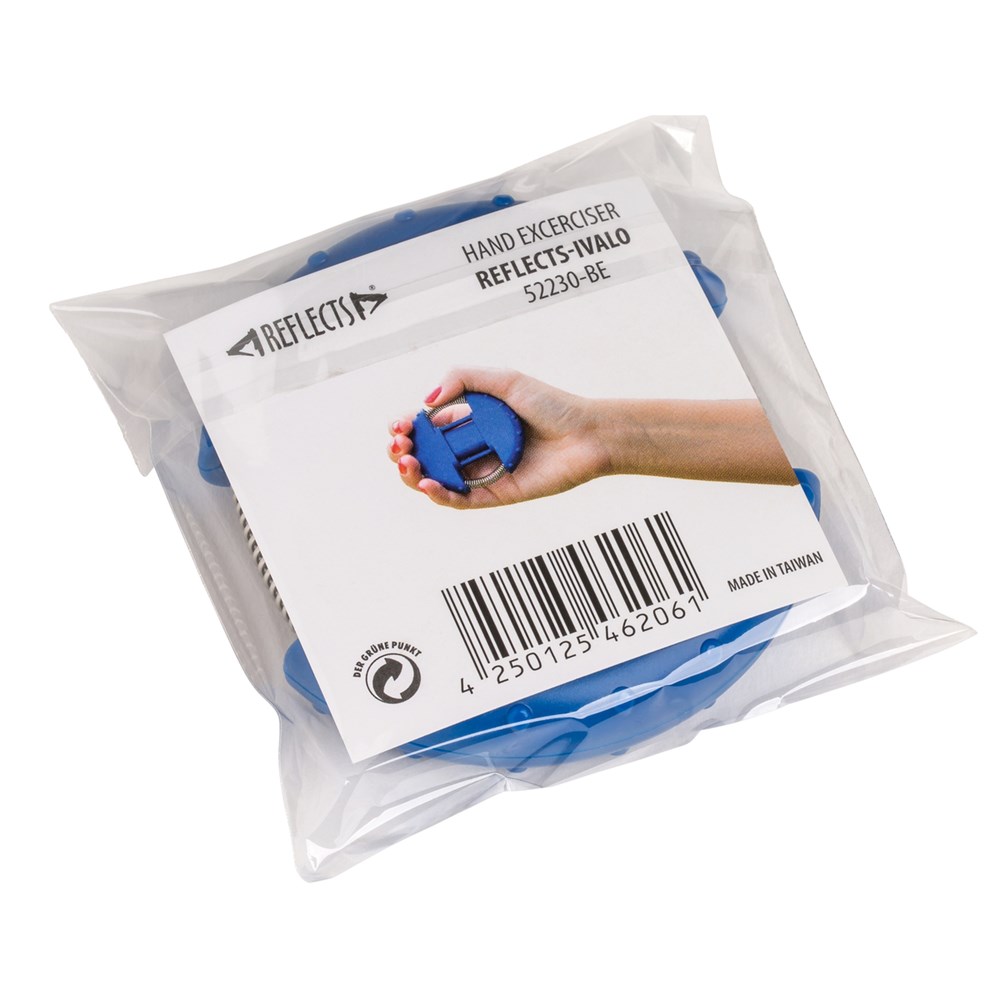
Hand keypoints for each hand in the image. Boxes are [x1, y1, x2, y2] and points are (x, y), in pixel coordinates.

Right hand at [387, 367, 609, 509]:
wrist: (587, 434)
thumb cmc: (551, 405)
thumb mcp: (504, 379)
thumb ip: (462, 379)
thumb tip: (426, 400)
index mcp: (467, 421)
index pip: (424, 428)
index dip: (404, 428)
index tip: (397, 425)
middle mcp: (470, 448)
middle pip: (422, 456)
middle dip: (400, 452)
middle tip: (399, 447)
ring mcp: (480, 473)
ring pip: (434, 481)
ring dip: (412, 475)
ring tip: (408, 462)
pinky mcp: (494, 494)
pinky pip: (460, 501)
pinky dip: (440, 495)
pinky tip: (429, 484)